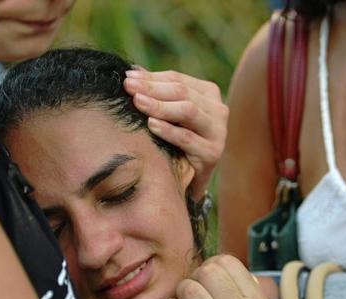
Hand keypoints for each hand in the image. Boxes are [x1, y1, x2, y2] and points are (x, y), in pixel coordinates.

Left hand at [123, 68, 226, 200]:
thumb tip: (132, 72)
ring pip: (187, 111)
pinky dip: (167, 130)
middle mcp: (218, 110)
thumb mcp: (170, 115)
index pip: (177, 79)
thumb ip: (157, 93)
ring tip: (138, 102)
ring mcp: (218, 132)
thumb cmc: (177, 143)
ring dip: (159, 106)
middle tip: (129, 87)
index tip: (127, 76)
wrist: (191, 179)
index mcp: (208, 93)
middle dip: (152, 88)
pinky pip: (186, 138)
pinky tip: (151, 124)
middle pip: (182, 92)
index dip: (151, 77)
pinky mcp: (212, 153)